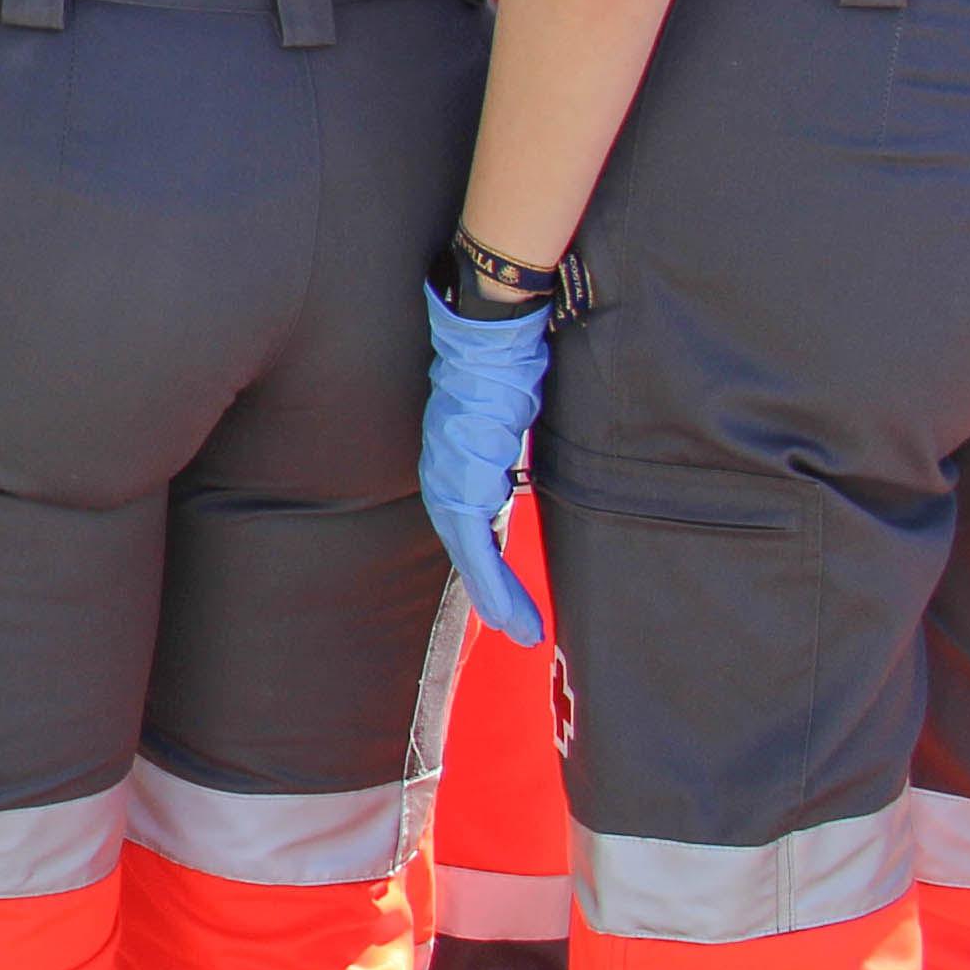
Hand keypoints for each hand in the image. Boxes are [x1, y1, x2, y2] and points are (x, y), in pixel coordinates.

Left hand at [419, 285, 551, 646]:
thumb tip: (526, 434)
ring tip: (524, 632)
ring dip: (498, 599)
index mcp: (454, 457)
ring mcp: (449, 479)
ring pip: (471, 556)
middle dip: (493, 592)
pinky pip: (475, 548)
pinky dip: (492, 584)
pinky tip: (508, 613)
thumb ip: (512, 436)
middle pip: (468, 546)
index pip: (470, 521)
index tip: (506, 592)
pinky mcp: (462, 484)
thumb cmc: (506, 363)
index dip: (487, 561)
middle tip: (519, 628)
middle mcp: (444, 472)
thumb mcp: (511, 409)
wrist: (492, 337)